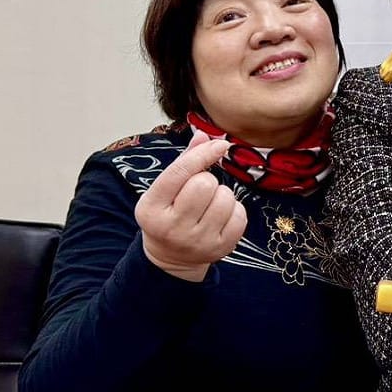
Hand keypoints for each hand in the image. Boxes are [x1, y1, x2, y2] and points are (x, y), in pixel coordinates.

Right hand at [135, 131, 247, 281]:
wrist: (171, 257)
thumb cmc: (168, 213)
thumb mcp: (165, 189)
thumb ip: (184, 161)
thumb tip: (204, 135)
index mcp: (151, 208)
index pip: (179, 173)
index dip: (202, 154)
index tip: (220, 144)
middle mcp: (172, 227)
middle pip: (205, 184)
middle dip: (208, 180)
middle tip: (200, 191)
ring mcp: (197, 241)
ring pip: (225, 198)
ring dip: (222, 195)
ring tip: (210, 204)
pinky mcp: (220, 249)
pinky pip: (240, 215)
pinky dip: (234, 210)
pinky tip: (221, 216)